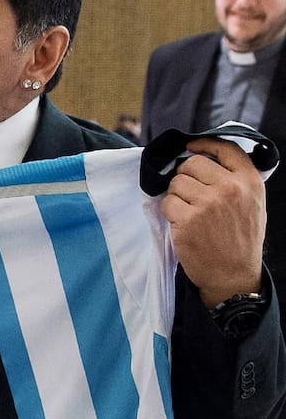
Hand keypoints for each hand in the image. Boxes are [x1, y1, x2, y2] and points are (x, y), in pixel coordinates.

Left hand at [161, 137, 266, 306]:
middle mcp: (230, 189)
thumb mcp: (252, 203)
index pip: (225, 148)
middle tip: (191, 194)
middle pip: (192, 163)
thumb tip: (203, 155)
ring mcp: (208, 204)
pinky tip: (184, 224)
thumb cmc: (240, 238)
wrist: (233, 275)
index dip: (203, 143)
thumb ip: (234, 179)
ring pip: (176, 182)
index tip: (190, 146)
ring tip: (191, 212)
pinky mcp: (188, 219)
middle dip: (185, 176)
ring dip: (177, 195)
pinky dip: (170, 212)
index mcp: (249, 182)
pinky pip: (167, 202)